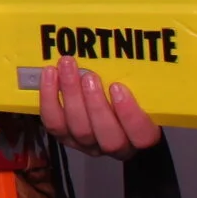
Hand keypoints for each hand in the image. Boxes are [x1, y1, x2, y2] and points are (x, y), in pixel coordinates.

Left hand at [37, 56, 161, 158]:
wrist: (102, 107)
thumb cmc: (129, 95)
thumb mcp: (141, 90)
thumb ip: (141, 83)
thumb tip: (147, 51)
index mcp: (140, 136)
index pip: (142, 136)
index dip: (130, 114)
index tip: (118, 87)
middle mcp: (115, 146)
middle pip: (107, 136)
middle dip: (95, 103)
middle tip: (89, 75)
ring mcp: (87, 143)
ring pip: (79, 129)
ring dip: (71, 95)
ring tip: (67, 67)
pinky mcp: (64, 136)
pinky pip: (54, 122)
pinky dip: (49, 97)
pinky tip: (50, 73)